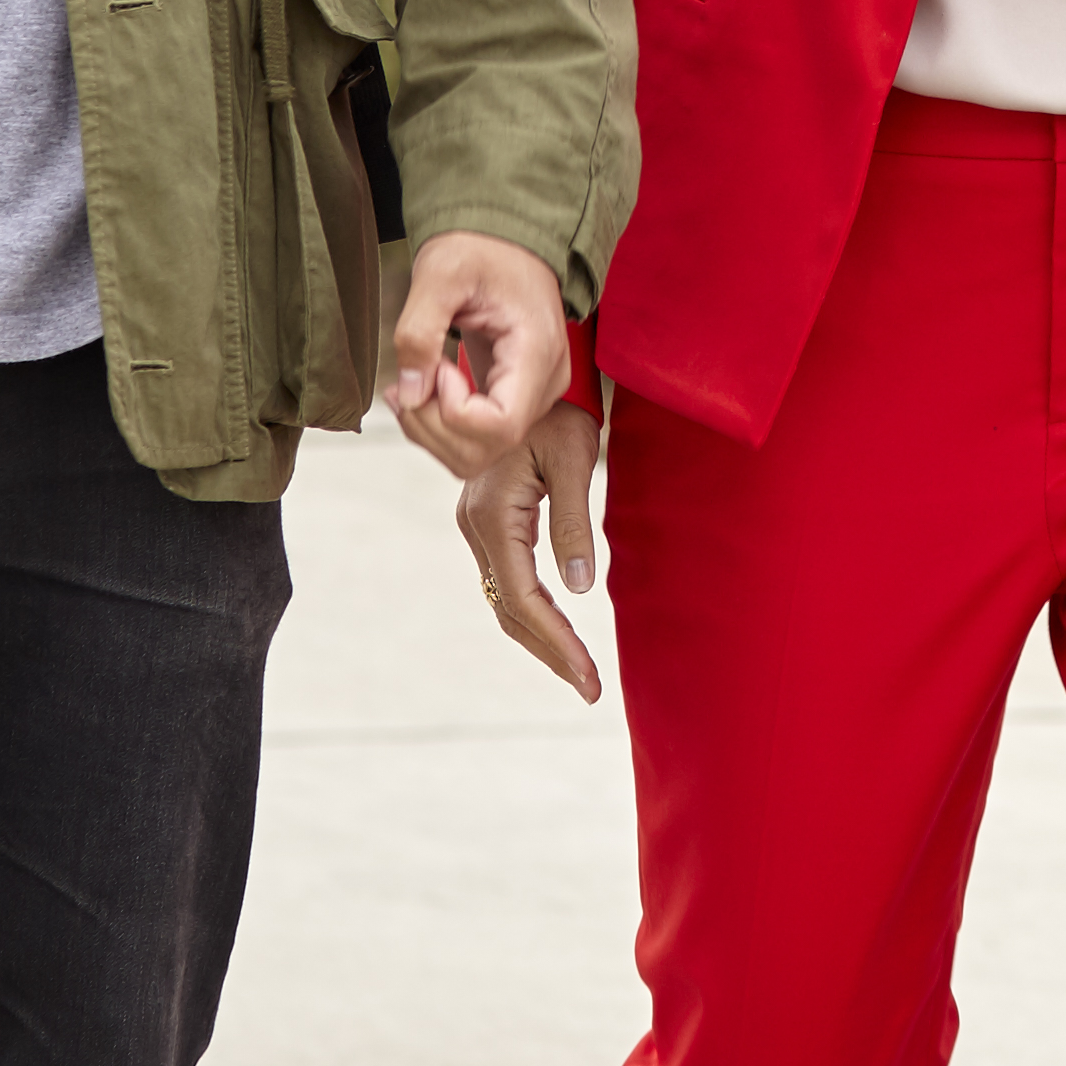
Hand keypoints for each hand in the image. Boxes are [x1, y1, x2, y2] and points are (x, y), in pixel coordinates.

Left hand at [382, 229, 571, 477]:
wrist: (504, 238)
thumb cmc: (481, 246)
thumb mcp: (439, 273)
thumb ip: (419, 332)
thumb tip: (409, 393)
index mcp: (537, 351)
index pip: (501, 425)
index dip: (454, 412)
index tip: (437, 366)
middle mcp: (544, 383)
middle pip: (487, 448)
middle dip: (433, 427)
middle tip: (407, 382)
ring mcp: (531, 394)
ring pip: (478, 453)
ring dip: (430, 431)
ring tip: (406, 387)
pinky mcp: (512, 396)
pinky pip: (475, 436)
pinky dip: (437, 425)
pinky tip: (417, 388)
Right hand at [456, 399, 605, 699]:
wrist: (524, 377)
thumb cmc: (557, 412)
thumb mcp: (575, 460)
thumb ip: (574, 524)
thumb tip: (578, 588)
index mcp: (494, 515)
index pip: (524, 599)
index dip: (557, 643)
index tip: (589, 676)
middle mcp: (475, 526)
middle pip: (509, 609)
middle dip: (550, 652)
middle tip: (590, 688)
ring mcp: (476, 526)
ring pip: (505, 599)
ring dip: (541, 637)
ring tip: (580, 671)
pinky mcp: (486, 522)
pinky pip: (506, 579)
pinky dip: (532, 611)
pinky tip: (558, 630)